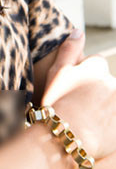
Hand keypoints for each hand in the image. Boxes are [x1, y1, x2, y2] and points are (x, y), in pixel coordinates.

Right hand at [41, 34, 115, 159]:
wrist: (68, 136)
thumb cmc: (59, 101)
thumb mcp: (58, 71)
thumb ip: (69, 49)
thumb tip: (79, 31)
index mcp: (97, 67)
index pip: (95, 65)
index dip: (83, 75)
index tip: (73, 88)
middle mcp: (112, 82)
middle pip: (105, 83)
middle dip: (96, 92)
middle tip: (78, 106)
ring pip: (111, 101)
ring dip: (103, 107)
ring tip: (87, 121)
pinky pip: (114, 120)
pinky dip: (110, 123)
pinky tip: (97, 131)